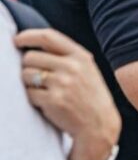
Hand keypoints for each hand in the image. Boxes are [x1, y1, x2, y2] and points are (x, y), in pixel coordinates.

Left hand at [17, 29, 120, 159]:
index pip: (48, 36)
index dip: (28, 36)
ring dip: (28, 82)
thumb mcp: (86, 69)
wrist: (99, 124)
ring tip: (43, 90)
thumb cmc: (90, 96)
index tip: (17, 40)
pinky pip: (29, 93)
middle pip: (31, 57)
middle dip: (27, 66)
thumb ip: (66, 56)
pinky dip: (33, 98)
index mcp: (81, 56)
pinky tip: (46, 102)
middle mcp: (72, 67)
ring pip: (26, 75)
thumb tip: (33, 47)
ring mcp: (62, 84)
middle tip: (34, 75)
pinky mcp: (53, 100)